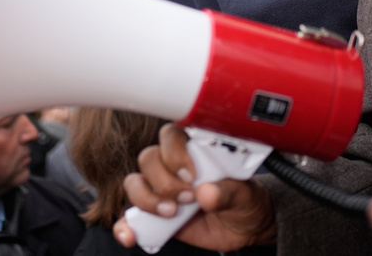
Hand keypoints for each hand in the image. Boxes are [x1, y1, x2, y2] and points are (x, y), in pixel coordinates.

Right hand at [113, 124, 276, 251]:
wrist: (244, 228)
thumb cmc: (243, 200)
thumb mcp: (243, 194)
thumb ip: (227, 191)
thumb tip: (207, 193)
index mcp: (194, 151)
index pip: (170, 136)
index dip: (175, 152)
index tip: (192, 174)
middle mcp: (172, 166)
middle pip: (148, 159)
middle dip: (165, 180)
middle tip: (188, 197)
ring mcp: (161, 190)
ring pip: (135, 183)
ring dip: (147, 200)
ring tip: (171, 213)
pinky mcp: (154, 214)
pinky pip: (131, 217)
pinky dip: (126, 226)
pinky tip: (131, 235)